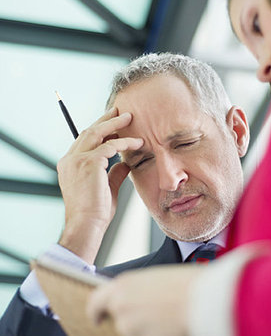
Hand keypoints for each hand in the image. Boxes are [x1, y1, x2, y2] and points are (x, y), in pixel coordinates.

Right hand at [57, 107, 142, 262]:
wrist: (87, 225)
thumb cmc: (95, 212)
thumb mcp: (106, 189)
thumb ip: (114, 174)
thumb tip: (125, 164)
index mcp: (69, 165)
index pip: (84, 141)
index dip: (100, 131)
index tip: (114, 125)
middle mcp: (70, 159)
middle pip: (89, 131)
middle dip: (105, 120)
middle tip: (120, 111)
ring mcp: (77, 160)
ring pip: (97, 133)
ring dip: (115, 123)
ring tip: (130, 117)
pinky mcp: (89, 162)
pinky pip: (110, 146)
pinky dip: (125, 142)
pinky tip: (137, 142)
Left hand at [86, 265, 203, 335]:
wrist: (209, 301)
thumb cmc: (190, 286)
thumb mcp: (159, 283)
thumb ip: (140, 300)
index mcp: (123, 285)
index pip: (95, 302)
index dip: (96, 312)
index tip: (98, 318)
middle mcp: (121, 307)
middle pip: (123, 324)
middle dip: (140, 326)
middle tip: (164, 316)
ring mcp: (130, 330)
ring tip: (178, 322)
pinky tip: (180, 335)